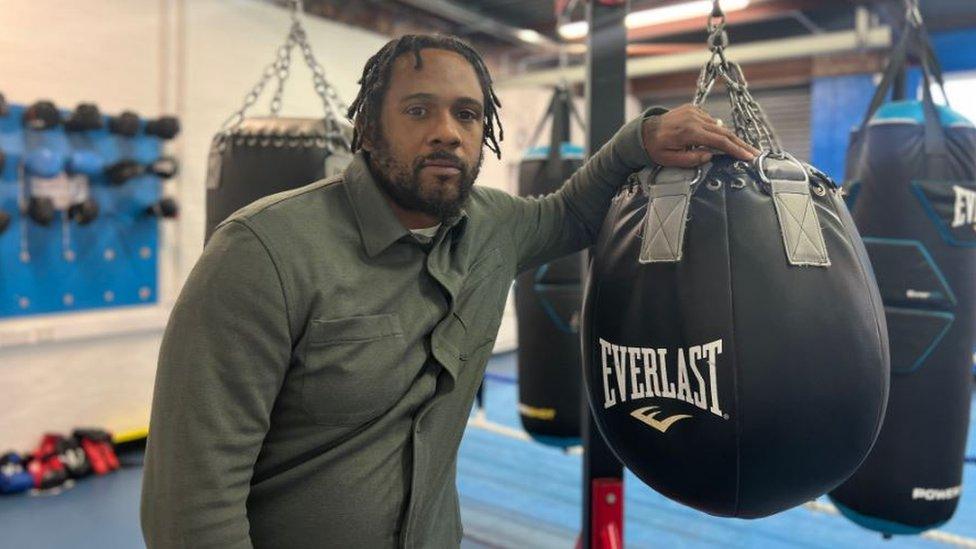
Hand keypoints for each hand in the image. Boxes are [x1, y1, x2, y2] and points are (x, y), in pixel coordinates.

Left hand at [642, 104, 759, 167]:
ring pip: (719, 126)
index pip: (719, 142)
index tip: (749, 157)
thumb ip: (691, 159)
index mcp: (690, 132)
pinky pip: (710, 121)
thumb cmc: (656, 147)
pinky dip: (717, 130)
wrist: (644, 131)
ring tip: (743, 149)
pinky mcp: (694, 109)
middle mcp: (695, 119)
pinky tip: (721, 139)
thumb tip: (709, 156)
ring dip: (731, 138)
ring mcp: (695, 112)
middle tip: (755, 153)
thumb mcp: (670, 159)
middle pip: (724, 132)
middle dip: (741, 144)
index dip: (736, 150)